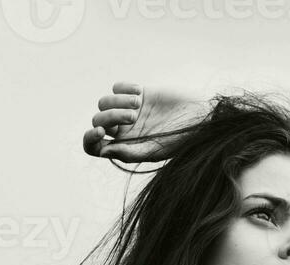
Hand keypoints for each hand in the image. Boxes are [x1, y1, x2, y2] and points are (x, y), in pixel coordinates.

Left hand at [81, 82, 213, 164]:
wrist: (200, 118)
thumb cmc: (181, 139)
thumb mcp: (154, 150)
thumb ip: (128, 152)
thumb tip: (103, 149)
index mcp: (124, 147)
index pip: (93, 146)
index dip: (90, 139)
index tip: (100, 132)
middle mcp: (123, 129)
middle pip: (98, 120)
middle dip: (110, 116)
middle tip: (133, 116)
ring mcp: (129, 110)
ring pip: (103, 102)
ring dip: (117, 101)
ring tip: (137, 104)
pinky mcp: (137, 94)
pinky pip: (116, 87)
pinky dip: (124, 88)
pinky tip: (140, 92)